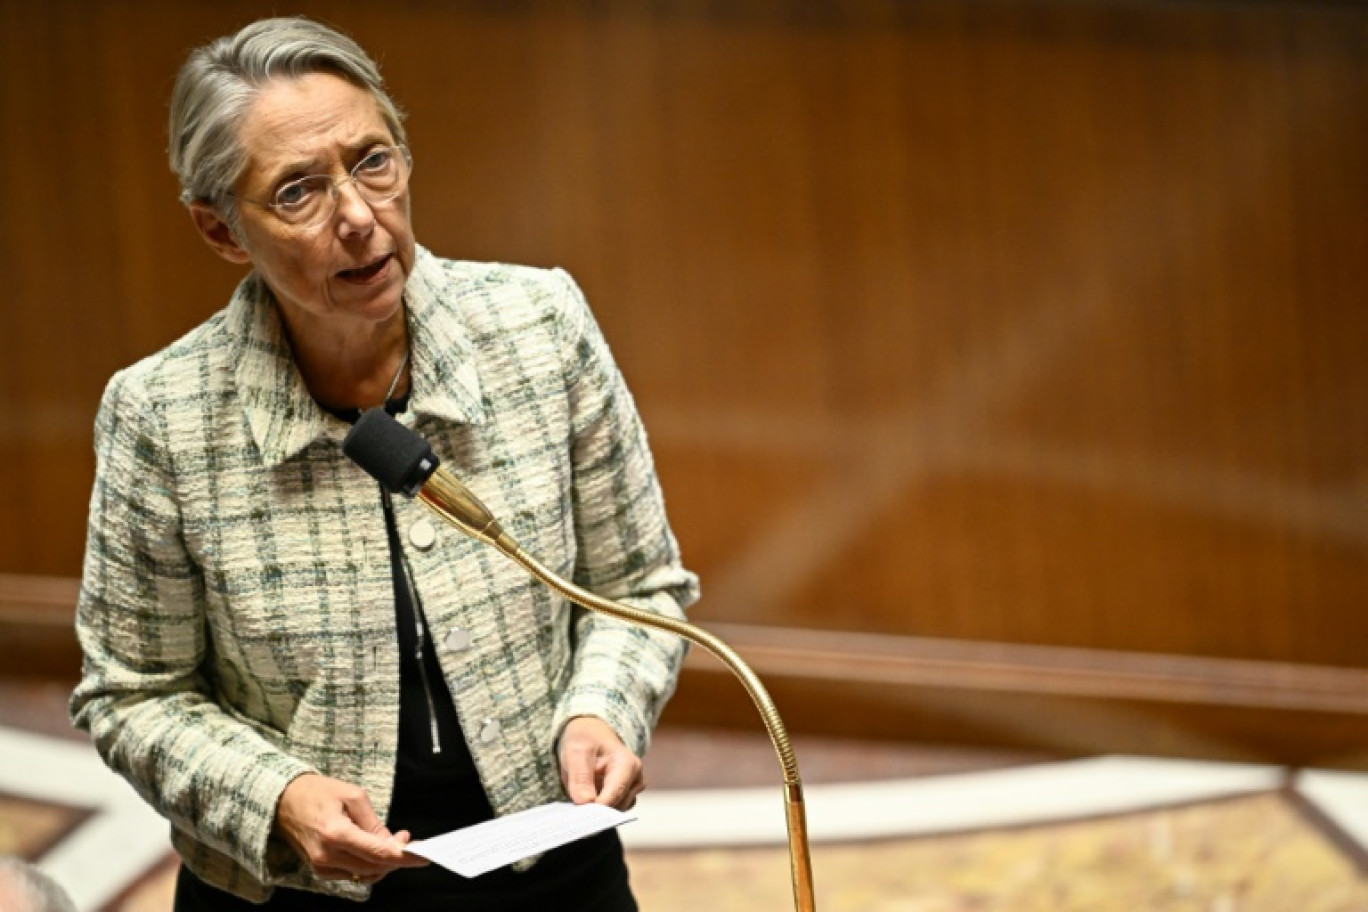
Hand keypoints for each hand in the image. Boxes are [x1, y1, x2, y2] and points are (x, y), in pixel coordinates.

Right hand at [274, 773, 428, 883]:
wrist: (283, 801)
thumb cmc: (317, 792)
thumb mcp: (352, 796)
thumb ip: (374, 822)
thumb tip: (391, 843)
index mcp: (336, 833)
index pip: (378, 853)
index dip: (404, 857)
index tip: (423, 856)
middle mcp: (327, 855)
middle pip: (374, 867)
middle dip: (396, 857)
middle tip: (406, 840)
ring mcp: (321, 866)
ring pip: (365, 873)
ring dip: (383, 861)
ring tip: (391, 840)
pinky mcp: (319, 869)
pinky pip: (352, 873)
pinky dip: (367, 864)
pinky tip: (372, 848)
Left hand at [557, 716, 643, 809]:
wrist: (590, 734)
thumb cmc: (585, 739)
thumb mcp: (576, 752)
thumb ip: (580, 777)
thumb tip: (585, 803)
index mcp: (627, 765)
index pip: (614, 795)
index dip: (596, 810)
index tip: (578, 819)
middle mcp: (635, 779)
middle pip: (616, 807)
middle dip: (595, 811)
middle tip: (573, 811)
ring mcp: (631, 790)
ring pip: (613, 812)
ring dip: (595, 811)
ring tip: (577, 802)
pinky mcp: (624, 797)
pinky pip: (611, 811)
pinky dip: (597, 811)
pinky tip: (585, 802)